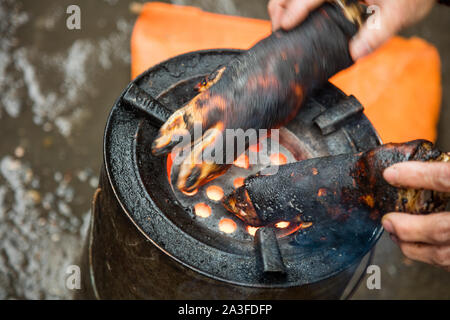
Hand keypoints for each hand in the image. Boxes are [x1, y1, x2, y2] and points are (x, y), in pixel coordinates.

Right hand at [268, 0, 434, 59]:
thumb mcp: (396, 15)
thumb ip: (376, 33)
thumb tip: (355, 53)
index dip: (294, 9)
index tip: (284, 27)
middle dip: (281, 8)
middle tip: (279, 32)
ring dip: (284, 7)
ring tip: (283, 28)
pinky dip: (293, 7)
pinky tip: (293, 21)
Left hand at [383, 162, 449, 270]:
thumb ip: (445, 169)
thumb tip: (416, 165)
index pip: (446, 177)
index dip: (418, 175)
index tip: (390, 174)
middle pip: (442, 228)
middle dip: (409, 227)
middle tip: (387, 221)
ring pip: (443, 254)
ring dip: (413, 247)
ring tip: (396, 236)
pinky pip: (448, 263)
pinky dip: (429, 256)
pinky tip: (416, 247)